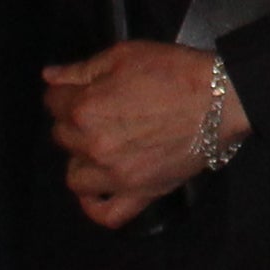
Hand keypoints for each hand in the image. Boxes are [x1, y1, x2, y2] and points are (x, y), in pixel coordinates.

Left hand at [44, 40, 233, 227]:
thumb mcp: (125, 55)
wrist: (221, 100)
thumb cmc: (175, 71)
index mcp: (86, 108)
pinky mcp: (140, 194)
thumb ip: (82, 69)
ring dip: (81, 160)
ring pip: (75, 176)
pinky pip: (106, 214)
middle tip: (100, 111)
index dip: (64, 91)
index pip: (53, 102)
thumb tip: (49, 77)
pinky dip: (94, 206)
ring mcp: (115, 175)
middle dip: (73, 121)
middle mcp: (93, 146)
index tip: (79, 88)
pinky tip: (98, 190)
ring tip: (99, 147)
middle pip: (62, 136)